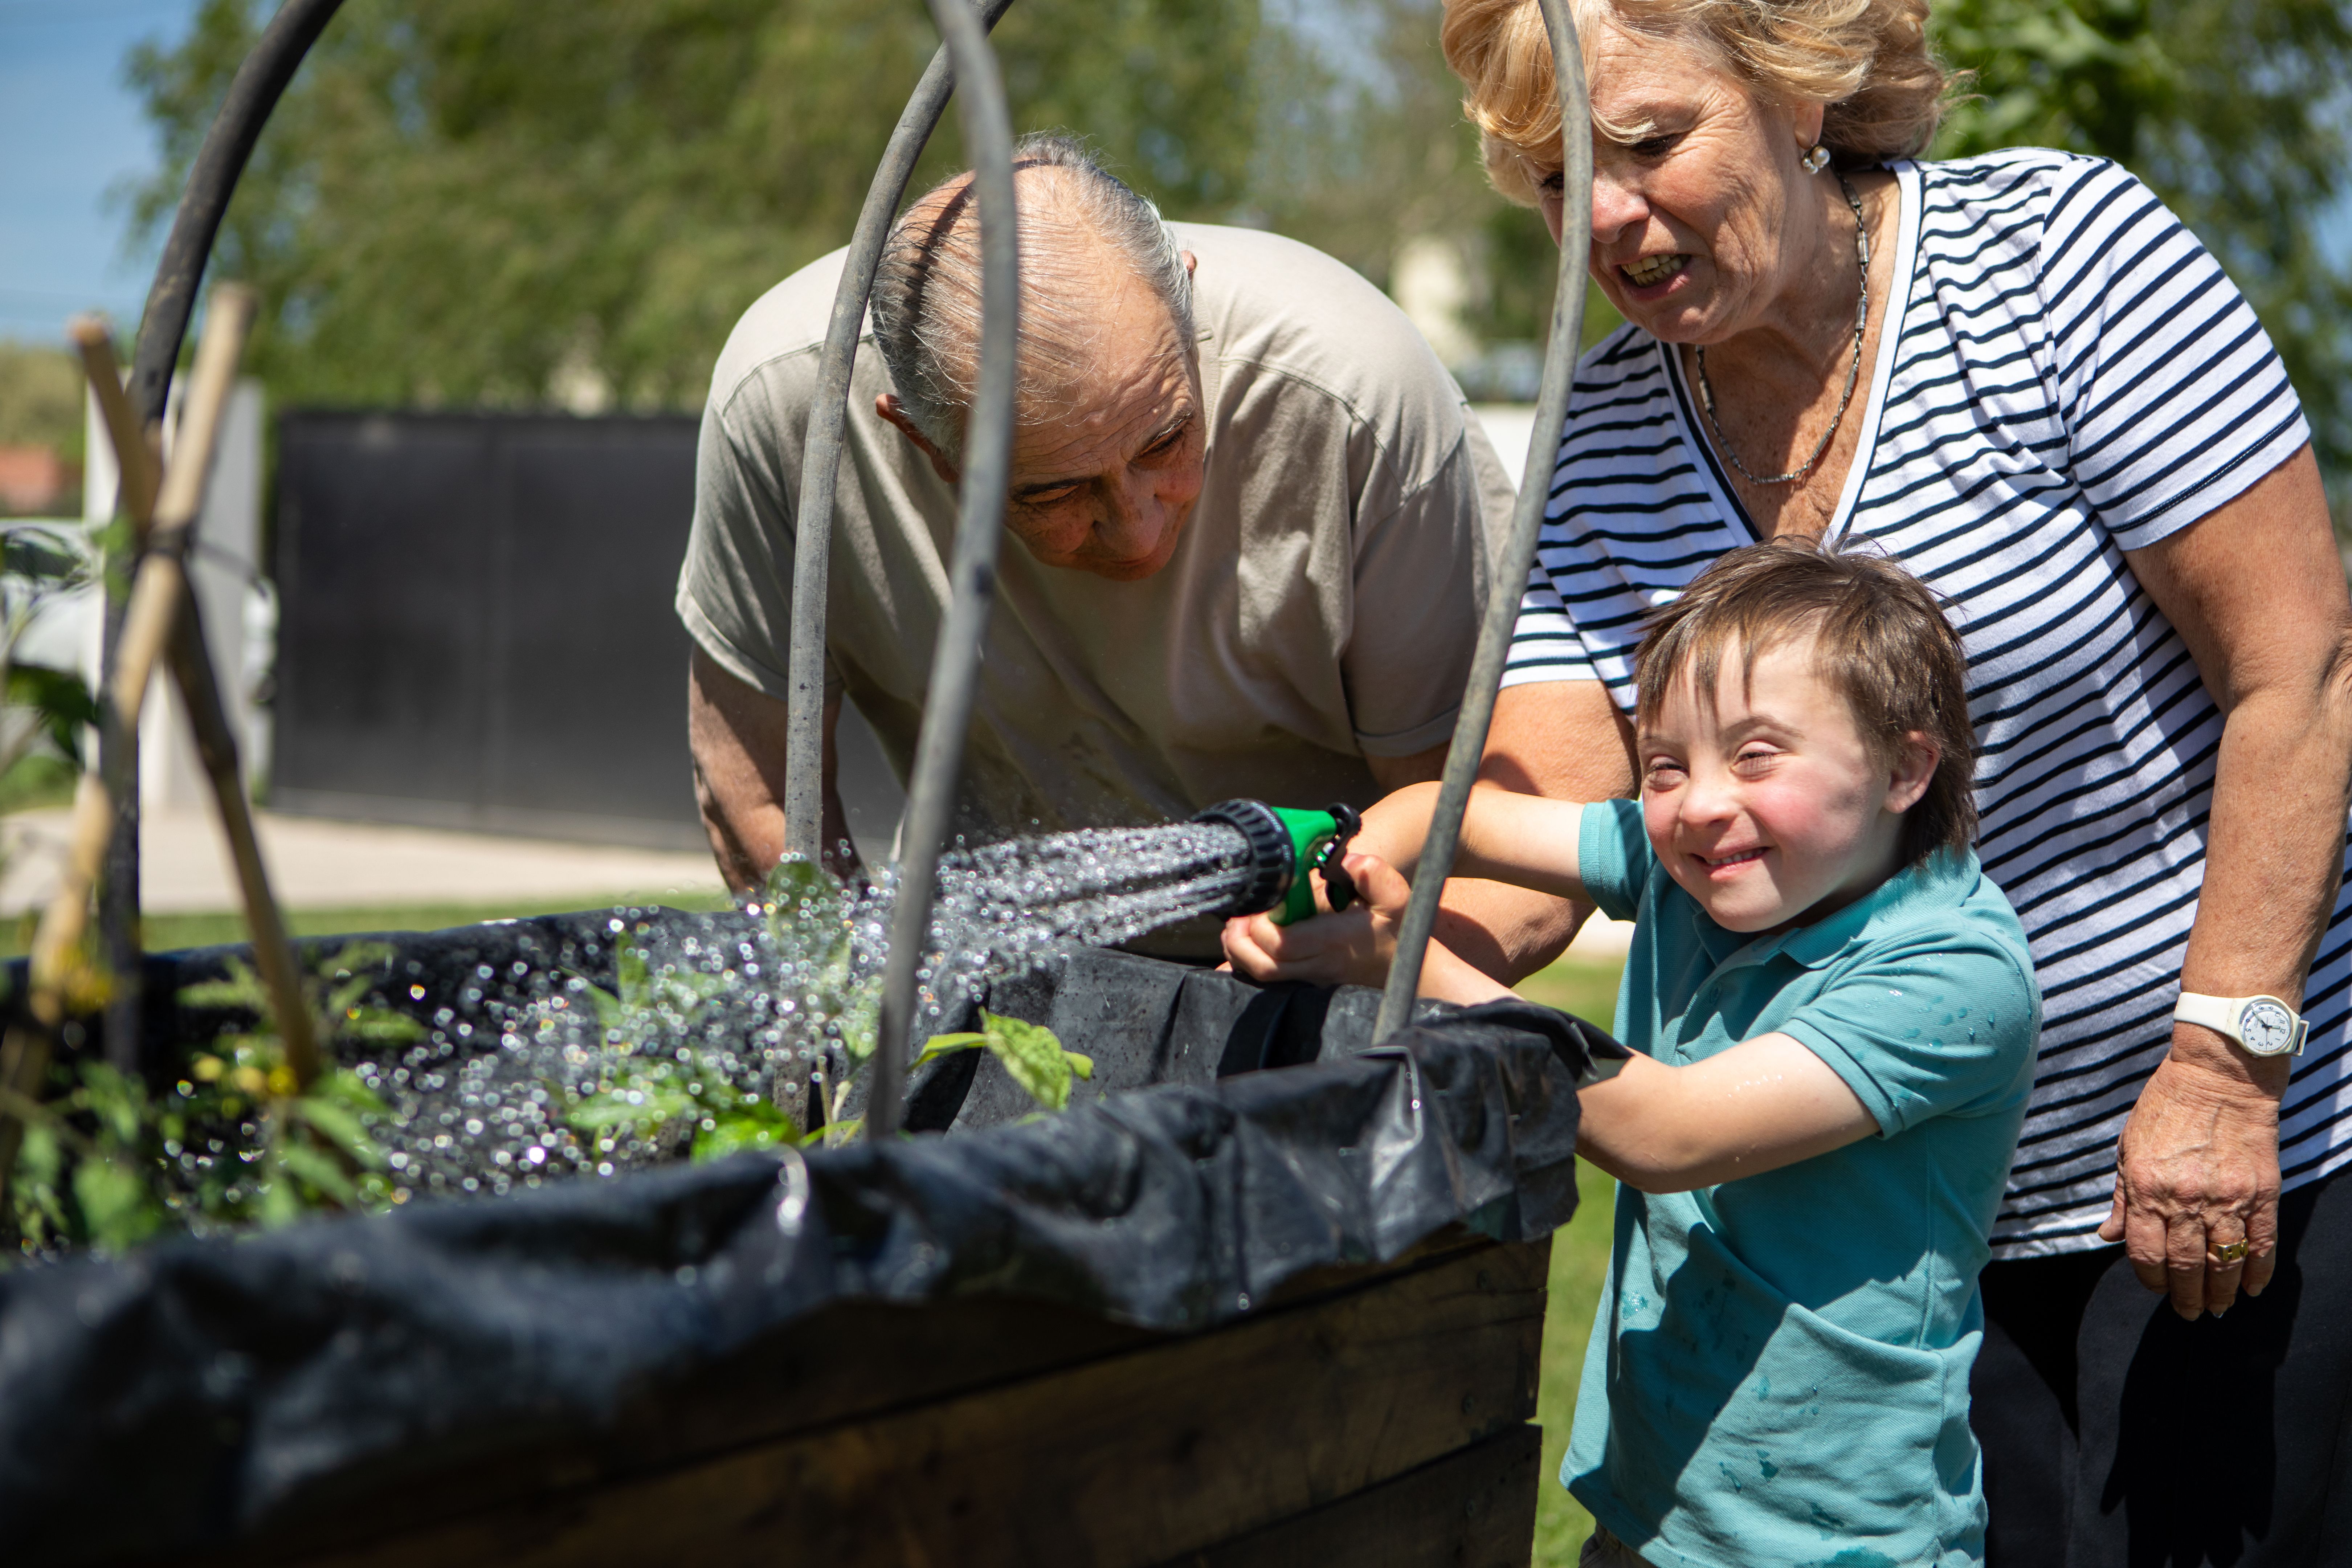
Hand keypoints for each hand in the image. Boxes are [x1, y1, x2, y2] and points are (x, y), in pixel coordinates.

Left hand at [1221, 852, 1402, 986]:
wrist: (1408, 967)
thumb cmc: (1396, 928)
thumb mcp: (1394, 895)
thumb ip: (1372, 873)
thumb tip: (1345, 861)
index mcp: (1333, 942)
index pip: (1283, 943)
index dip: (1262, 926)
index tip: (1262, 904)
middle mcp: (1318, 965)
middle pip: (1265, 964)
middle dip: (1241, 941)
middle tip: (1238, 917)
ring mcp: (1311, 978)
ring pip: (1262, 976)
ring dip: (1240, 953)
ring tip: (1237, 927)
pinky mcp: (1307, 982)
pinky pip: (1268, 981)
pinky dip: (1247, 965)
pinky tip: (1242, 945)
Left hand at [2097, 1026, 2285, 1318]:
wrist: (2218, 1077)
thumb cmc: (2165, 1109)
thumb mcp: (2128, 1148)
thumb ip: (2122, 1198)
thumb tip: (2107, 1237)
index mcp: (2146, 1186)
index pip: (2145, 1252)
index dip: (2150, 1279)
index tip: (2156, 1289)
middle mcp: (2185, 1197)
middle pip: (2185, 1264)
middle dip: (2186, 1296)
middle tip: (2189, 1313)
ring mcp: (2226, 1197)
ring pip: (2224, 1261)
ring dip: (2221, 1292)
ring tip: (2217, 1308)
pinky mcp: (2261, 1192)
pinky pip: (2261, 1243)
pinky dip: (2257, 1271)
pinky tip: (2250, 1288)